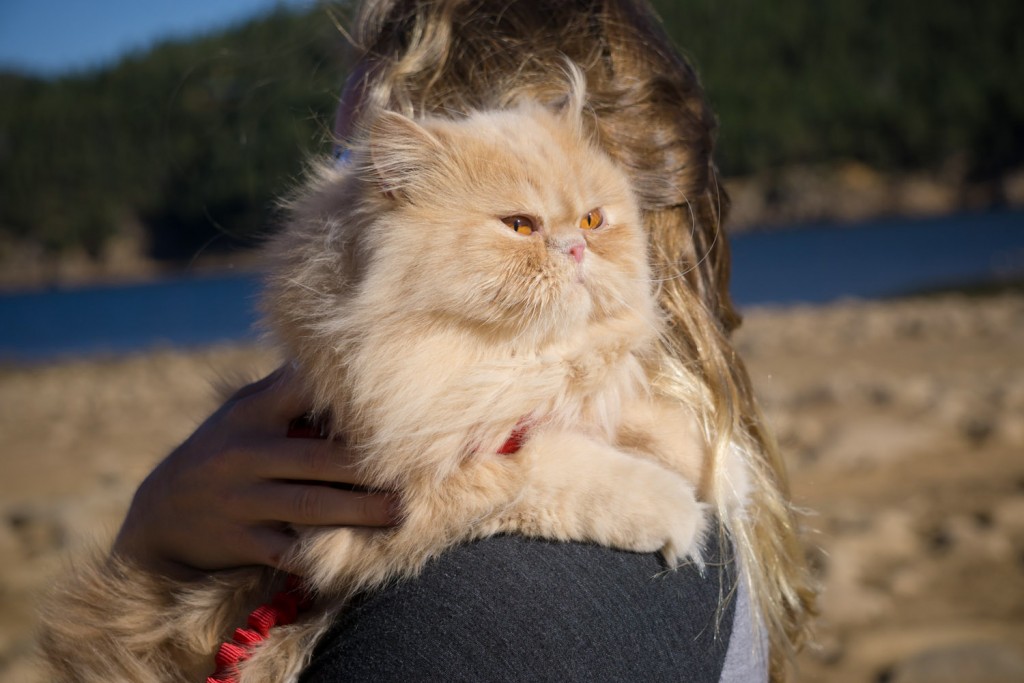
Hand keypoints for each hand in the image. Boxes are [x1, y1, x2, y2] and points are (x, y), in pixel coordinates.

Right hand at [112, 366, 396, 577]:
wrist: (160, 516)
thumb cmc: (224, 451)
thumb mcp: (245, 412)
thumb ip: (288, 389)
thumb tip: (344, 353)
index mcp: (254, 413)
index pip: (304, 392)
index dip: (351, 397)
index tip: (399, 401)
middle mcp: (246, 453)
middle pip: (320, 458)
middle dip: (369, 467)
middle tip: (419, 470)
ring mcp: (242, 499)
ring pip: (312, 506)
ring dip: (360, 511)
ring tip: (401, 512)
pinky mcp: (240, 541)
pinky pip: (288, 550)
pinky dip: (320, 554)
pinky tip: (356, 555)